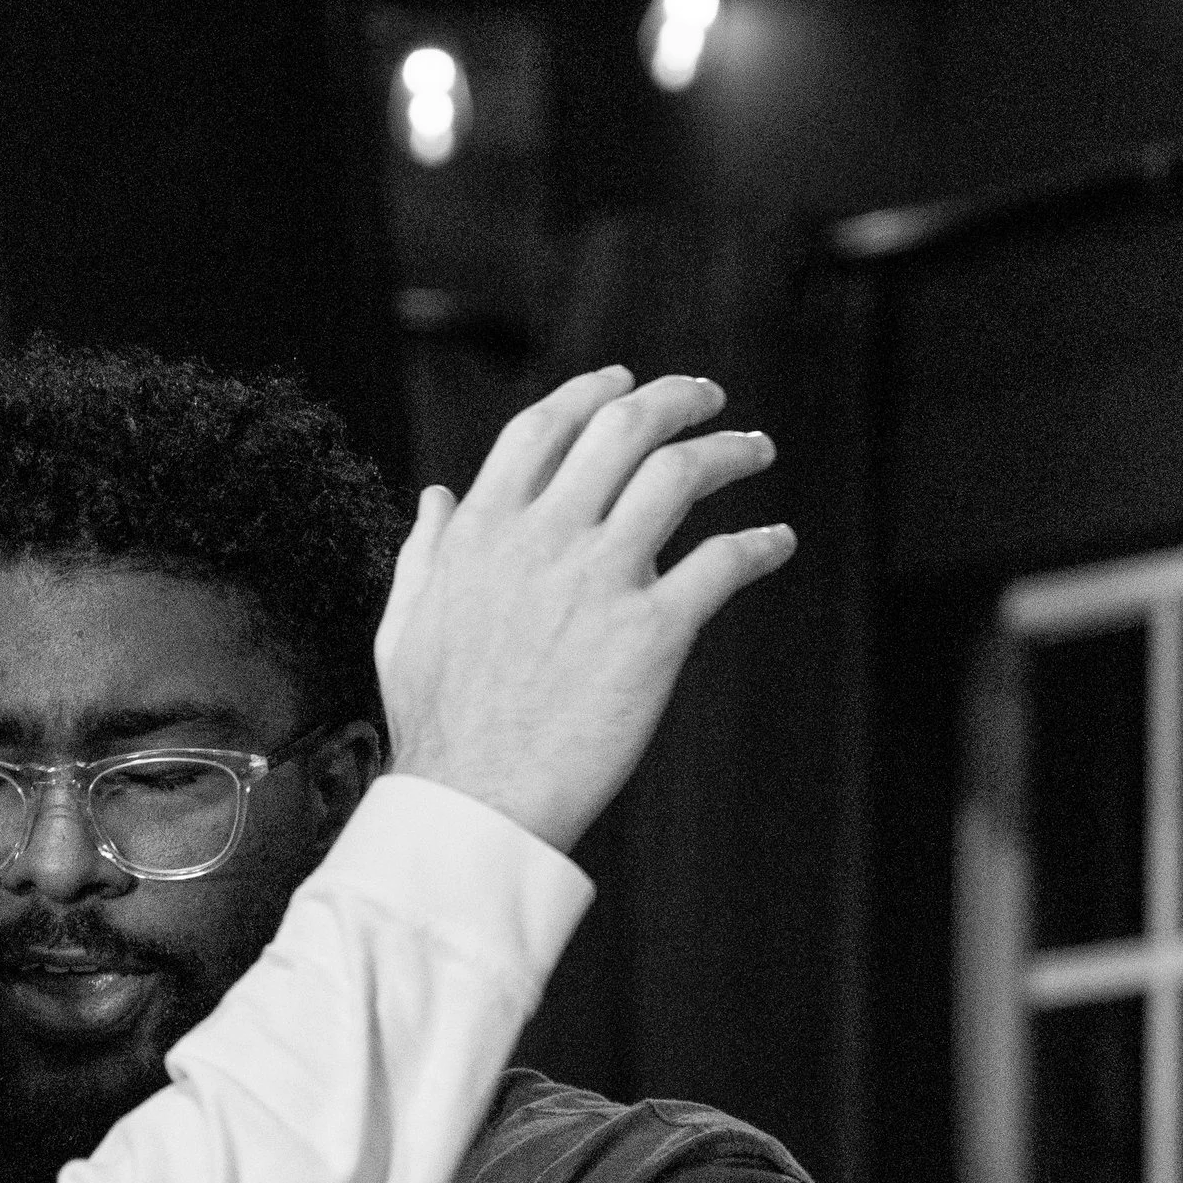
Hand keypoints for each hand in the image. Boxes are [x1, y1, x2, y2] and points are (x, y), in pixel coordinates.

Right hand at [375, 370, 792, 850]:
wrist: (473, 800)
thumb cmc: (436, 725)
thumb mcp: (405, 624)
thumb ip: (425, 552)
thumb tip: (438, 497)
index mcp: (483, 529)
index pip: (545, 426)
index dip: (591, 391)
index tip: (623, 382)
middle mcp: (545, 536)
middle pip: (624, 427)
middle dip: (676, 399)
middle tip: (708, 400)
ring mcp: (602, 579)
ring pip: (682, 474)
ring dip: (730, 450)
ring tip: (756, 449)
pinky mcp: (653, 631)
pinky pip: (725, 562)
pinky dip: (760, 545)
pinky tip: (778, 543)